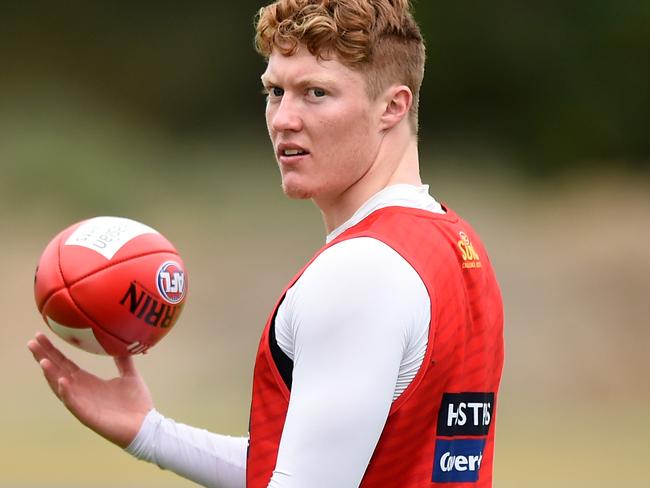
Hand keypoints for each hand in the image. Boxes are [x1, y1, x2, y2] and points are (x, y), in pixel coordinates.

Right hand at [27, 332, 153, 447]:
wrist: (145, 425)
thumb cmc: (136, 403)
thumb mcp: (129, 375)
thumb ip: (123, 361)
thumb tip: (120, 343)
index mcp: (88, 382)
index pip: (65, 364)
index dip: (53, 351)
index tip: (41, 336)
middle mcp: (81, 392)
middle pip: (58, 372)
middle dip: (44, 357)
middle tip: (32, 342)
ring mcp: (83, 404)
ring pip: (61, 388)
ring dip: (51, 375)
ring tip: (43, 360)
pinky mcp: (89, 416)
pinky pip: (74, 404)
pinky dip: (67, 394)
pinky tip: (62, 382)